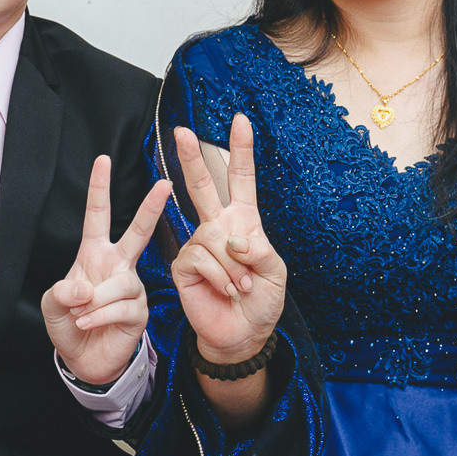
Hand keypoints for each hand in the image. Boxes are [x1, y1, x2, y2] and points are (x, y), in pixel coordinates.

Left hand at [42, 158, 171, 386]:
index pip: (97, 216)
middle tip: (164, 184)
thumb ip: (63, 293)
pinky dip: (99, 316)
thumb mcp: (53, 304)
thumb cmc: (69, 324)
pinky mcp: (139, 311)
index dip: (99, 188)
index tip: (103, 160)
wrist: (83, 359)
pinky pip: (121, 307)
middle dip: (150, 208)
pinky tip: (87, 324)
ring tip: (80, 316)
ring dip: (94, 302)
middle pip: (138, 232)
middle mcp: (117, 265)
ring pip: (119, 284)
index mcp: (94, 254)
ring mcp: (131, 288)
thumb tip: (84, 288)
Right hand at [167, 115, 286, 365]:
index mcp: (243, 222)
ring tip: (240, 287)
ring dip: (233, 268)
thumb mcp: (276, 274)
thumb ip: (260, 251)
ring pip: (212, 238)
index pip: (241, 180)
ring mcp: (197, 244)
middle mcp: (217, 227)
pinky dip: (219, 277)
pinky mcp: (183, 264)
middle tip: (180, 131)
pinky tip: (224, 290)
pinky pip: (201, 258)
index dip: (241, 150)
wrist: (241, 334)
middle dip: (191, 157)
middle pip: (202, 185)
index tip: (240, 121)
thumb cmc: (261, 301)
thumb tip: (233, 239)